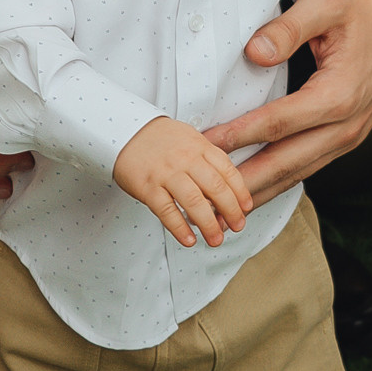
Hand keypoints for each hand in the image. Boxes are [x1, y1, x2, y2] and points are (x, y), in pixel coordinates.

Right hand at [115, 116, 252, 250]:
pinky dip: (179, 228)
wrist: (125, 130)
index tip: (246, 208)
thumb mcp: (190, 139)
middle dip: (230, 210)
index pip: (227, 171)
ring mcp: (166, 173)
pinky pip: (166, 210)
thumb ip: (207, 161)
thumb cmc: (161, 139)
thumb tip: (226, 191)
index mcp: (199, 147)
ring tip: (216, 240)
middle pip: (215, 187)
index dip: (240, 191)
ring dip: (208, 224)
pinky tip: (189, 240)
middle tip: (238, 226)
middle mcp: (186, 159)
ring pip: (193, 201)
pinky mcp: (147, 187)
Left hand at [208, 0, 371, 206]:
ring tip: (221, 207)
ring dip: (259, 191)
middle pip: (286, 162)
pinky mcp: (347, 139)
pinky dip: (278, 182)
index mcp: (340, 94)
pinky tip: (253, 191)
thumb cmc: (364, 9)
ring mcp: (349, 137)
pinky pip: (308, 168)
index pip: (279, 123)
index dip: (239, 135)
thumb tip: (254, 53)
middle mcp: (346, 125)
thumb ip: (289, 27)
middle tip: (204, 193)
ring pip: (297, 173)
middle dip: (242, 180)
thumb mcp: (328, 2)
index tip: (204, 144)